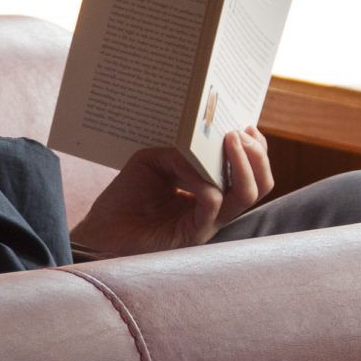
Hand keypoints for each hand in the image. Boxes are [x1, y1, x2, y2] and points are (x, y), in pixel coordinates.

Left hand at [70, 127, 274, 257]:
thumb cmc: (125, 198)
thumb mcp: (153, 161)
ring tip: (232, 142)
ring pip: (246, 196)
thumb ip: (180, 153)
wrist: (101, 231)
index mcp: (209, 188)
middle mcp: (215, 206)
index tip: (247, 126)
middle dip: (258, 155)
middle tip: (242, 133)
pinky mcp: (192, 234)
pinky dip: (208, 186)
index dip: (255, 148)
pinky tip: (197, 175)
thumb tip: (204, 153)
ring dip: (244, 166)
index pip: (249, 170)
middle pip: (259, 184)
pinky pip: (214, 208)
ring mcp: (207, 222)